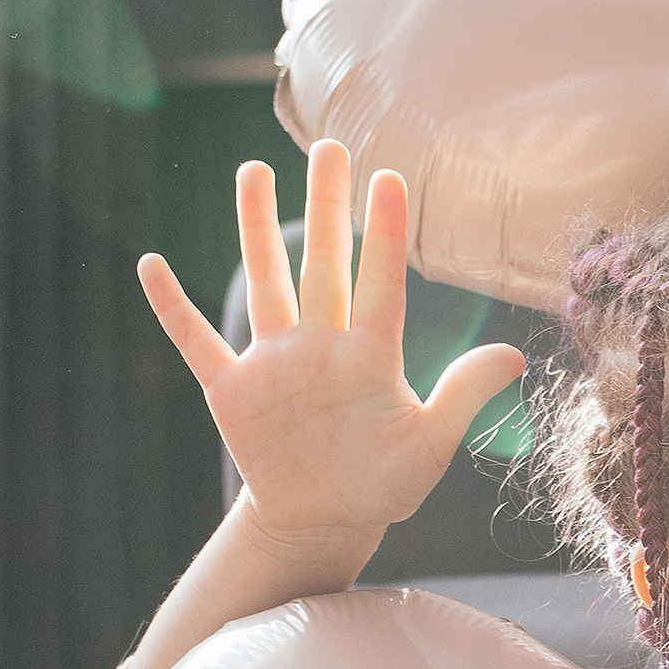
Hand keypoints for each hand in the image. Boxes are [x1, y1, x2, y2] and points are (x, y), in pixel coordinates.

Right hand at [138, 141, 526, 552]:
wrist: (323, 522)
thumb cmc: (381, 484)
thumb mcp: (429, 446)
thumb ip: (463, 397)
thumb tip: (516, 357)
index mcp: (371, 354)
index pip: (382, 282)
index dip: (385, 233)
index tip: (388, 177)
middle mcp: (321, 344)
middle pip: (321, 263)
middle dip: (324, 206)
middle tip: (328, 146)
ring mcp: (273, 362)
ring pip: (264, 282)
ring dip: (254, 229)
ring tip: (252, 170)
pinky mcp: (231, 390)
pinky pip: (197, 341)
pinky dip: (171, 308)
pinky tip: (152, 265)